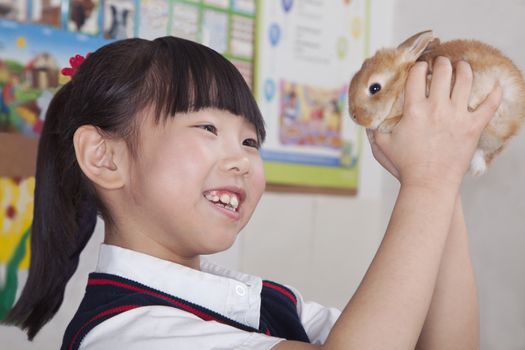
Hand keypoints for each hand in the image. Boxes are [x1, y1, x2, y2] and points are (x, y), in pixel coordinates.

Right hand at [371, 57, 501, 189]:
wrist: (429, 185)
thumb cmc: (405, 167)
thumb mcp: (382, 146)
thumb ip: (373, 130)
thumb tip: (366, 119)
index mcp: (414, 109)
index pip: (417, 74)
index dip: (417, 66)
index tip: (419, 67)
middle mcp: (437, 108)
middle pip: (443, 70)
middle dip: (442, 62)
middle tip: (441, 63)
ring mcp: (458, 116)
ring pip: (466, 79)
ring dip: (464, 68)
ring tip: (462, 67)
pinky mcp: (473, 127)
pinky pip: (490, 104)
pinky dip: (495, 92)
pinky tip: (496, 84)